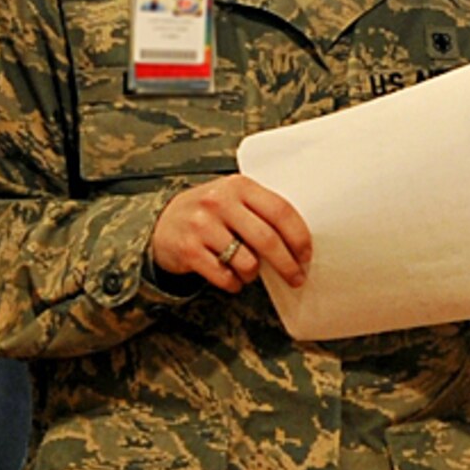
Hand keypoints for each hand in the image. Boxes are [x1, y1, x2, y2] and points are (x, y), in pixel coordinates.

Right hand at [151, 173, 311, 294]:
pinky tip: (231, 278)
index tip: (307, 256)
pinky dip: (234, 284)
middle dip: (287, 265)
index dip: (299, 237)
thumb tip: (300, 243)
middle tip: (296, 278)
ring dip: (253, 275)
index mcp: (240, 185)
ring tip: (248, 272)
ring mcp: (202, 225)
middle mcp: (220, 201)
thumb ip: (262, 210)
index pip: (281, 211)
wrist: (163, 223)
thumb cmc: (211, 213)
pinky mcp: (188, 250)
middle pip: (267, 239)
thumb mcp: (234, 199)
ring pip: (247, 262)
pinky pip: (225, 277)